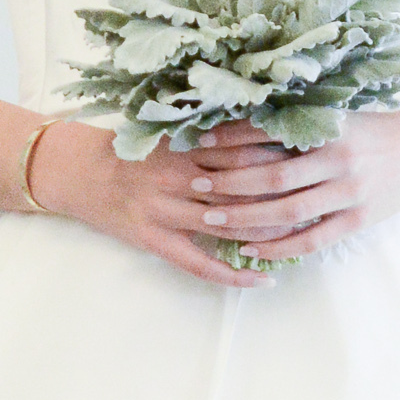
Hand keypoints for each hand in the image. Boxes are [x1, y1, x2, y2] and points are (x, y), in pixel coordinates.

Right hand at [30, 117, 399, 281]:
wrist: (75, 171)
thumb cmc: (128, 147)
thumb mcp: (168, 130)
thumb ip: (211, 129)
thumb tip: (264, 119)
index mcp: (186, 144)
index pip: (245, 147)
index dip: (283, 153)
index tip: (317, 156)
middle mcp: (179, 176)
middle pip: (244, 187)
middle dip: (285, 193)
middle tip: (324, 198)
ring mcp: (166, 210)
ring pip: (228, 224)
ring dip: (268, 233)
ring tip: (305, 237)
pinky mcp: (154, 239)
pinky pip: (199, 263)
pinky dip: (233, 274)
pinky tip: (263, 279)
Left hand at [174, 115, 399, 263]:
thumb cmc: (373, 130)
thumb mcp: (339, 116)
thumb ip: (300, 121)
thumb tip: (241, 121)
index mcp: (330, 127)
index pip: (271, 132)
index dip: (232, 138)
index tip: (199, 142)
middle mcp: (340, 159)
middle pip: (275, 175)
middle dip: (232, 182)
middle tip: (197, 186)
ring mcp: (350, 193)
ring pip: (289, 210)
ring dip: (247, 217)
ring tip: (213, 219)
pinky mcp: (358, 220)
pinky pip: (312, 239)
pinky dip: (279, 247)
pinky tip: (251, 249)